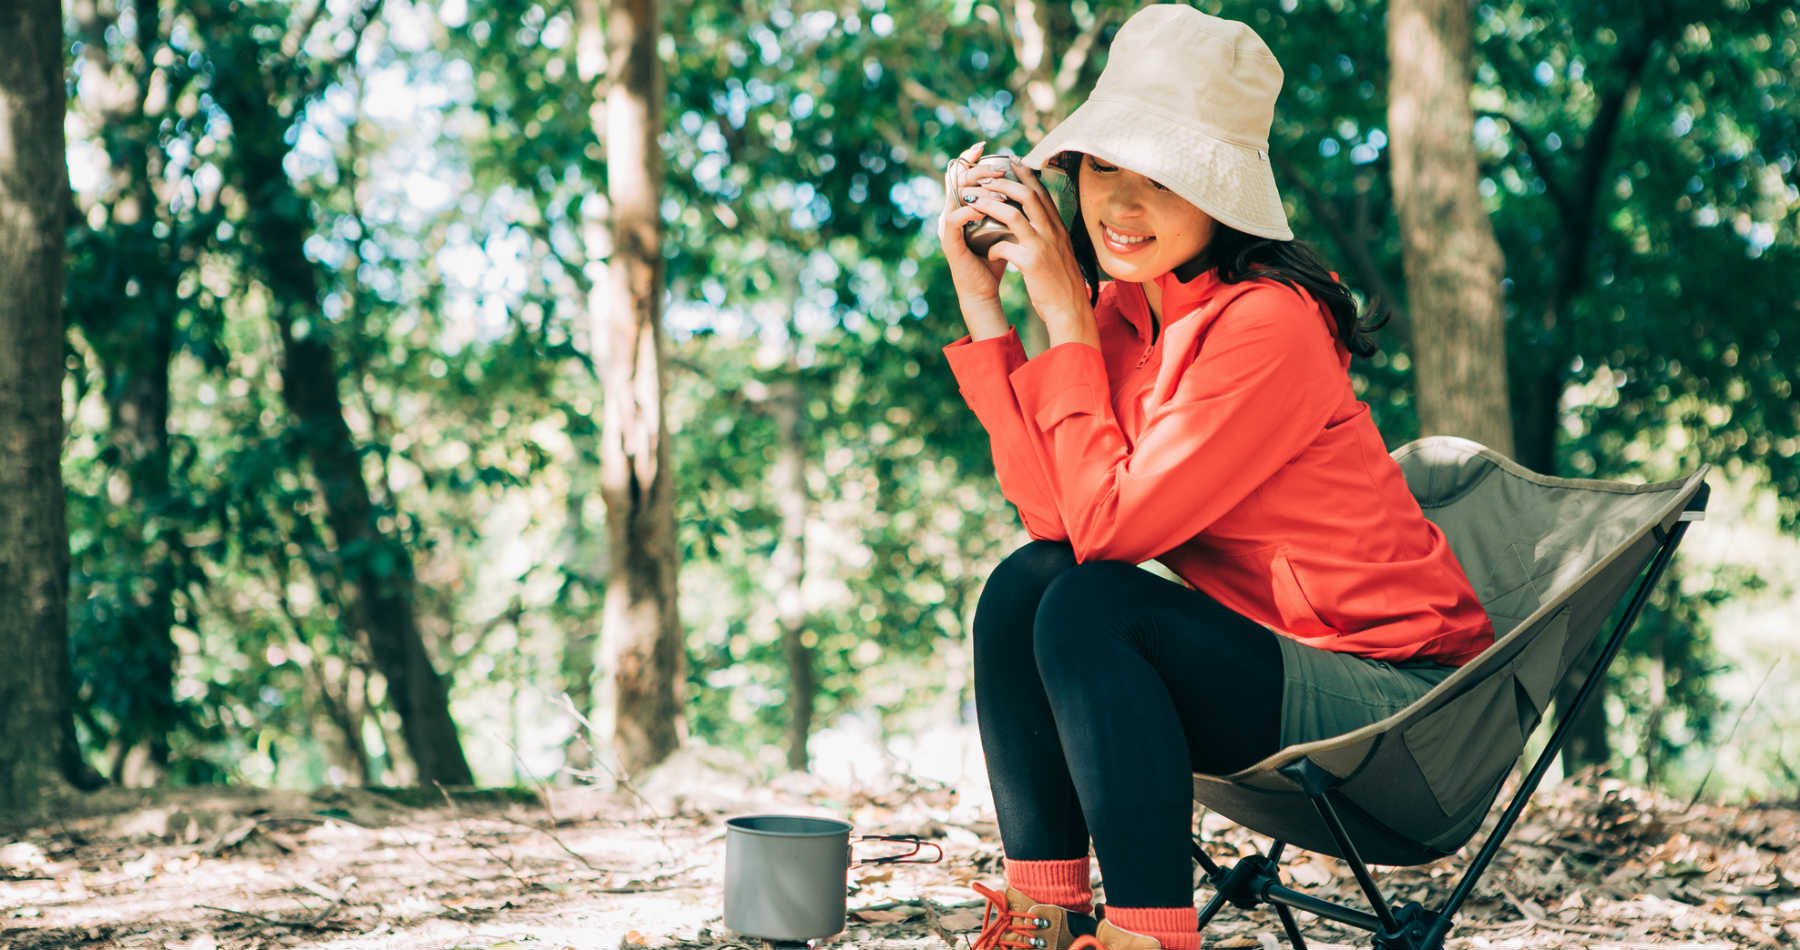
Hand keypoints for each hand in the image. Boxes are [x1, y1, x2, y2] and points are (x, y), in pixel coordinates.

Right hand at [938, 142, 1009, 338]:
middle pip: (956, 178)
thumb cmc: (996, 258)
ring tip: (998, 182)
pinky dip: (970, 210)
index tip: (984, 146)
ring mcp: (947, 226)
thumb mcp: (1005, 226)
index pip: (961, 174)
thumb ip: (1009, 206)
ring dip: (977, 186)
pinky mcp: (949, 242)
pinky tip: (986, 207)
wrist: (984, 290)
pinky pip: (955, 219)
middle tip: (999, 166)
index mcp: (962, 206)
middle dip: (978, 167)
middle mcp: (951, 212)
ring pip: (955, 194)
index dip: (969, 157)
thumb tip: (1029, 183)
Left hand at [964, 159, 1096, 345]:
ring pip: (1013, 215)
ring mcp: (1042, 246)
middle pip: (1027, 195)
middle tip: (984, 178)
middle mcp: (1052, 232)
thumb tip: (1038, 220)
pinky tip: (987, 252)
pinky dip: (993, 247)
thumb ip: (1049, 234)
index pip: (1041, 193)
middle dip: (1003, 183)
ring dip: (990, 206)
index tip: (1010, 162)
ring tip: (973, 203)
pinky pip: (1005, 247)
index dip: (1025, 175)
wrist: (1071, 309)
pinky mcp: (1032, 263)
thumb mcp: (1060, 251)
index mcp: (1057, 228)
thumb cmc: (1062, 282)